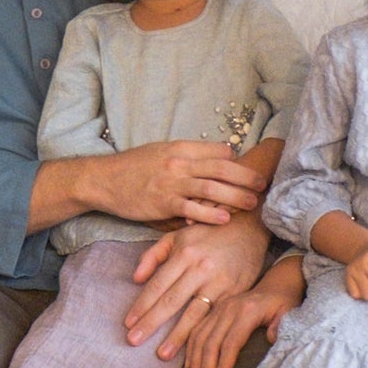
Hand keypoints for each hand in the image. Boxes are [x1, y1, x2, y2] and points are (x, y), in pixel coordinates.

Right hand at [95, 140, 262, 226]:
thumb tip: (216, 159)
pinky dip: (209, 214)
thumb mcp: (161, 152)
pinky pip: (191, 209)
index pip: (218, 151)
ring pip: (211, 188)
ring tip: (253, 203)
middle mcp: (179, 163)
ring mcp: (171, 183)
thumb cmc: (134, 167)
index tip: (250, 171)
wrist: (104, 179)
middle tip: (263, 185)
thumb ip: (187, 156)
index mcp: (181, 148)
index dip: (237, 161)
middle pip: (221, 168)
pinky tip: (224, 219)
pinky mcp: (163, 203)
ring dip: (235, 196)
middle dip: (245, 177)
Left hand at [122, 220, 269, 350]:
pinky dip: (202, 333)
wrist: (248, 229)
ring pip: (194, 313)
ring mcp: (219, 282)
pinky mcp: (235, 293)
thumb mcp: (177, 236)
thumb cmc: (207, 234)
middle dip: (151, 323)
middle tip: (133, 341)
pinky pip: (214, 316)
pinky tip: (193, 347)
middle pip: (171, 301)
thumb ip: (153, 255)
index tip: (128, 323)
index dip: (141, 305)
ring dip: (177, 336)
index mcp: (184, 253)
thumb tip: (135, 279)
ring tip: (162, 354)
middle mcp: (200, 268)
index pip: (158, 285)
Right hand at [181, 254, 305, 367]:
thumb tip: (271, 340)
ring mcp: (219, 308)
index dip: (224, 366)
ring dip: (195, 363)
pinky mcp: (214, 310)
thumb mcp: (289, 311)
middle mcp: (228, 308)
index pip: (231, 343)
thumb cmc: (285, 301)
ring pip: (199, 337)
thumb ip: (282, 326)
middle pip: (211, 343)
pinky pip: (197, 330)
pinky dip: (190, 350)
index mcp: (247, 310)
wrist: (278, 282)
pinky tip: (189, 367)